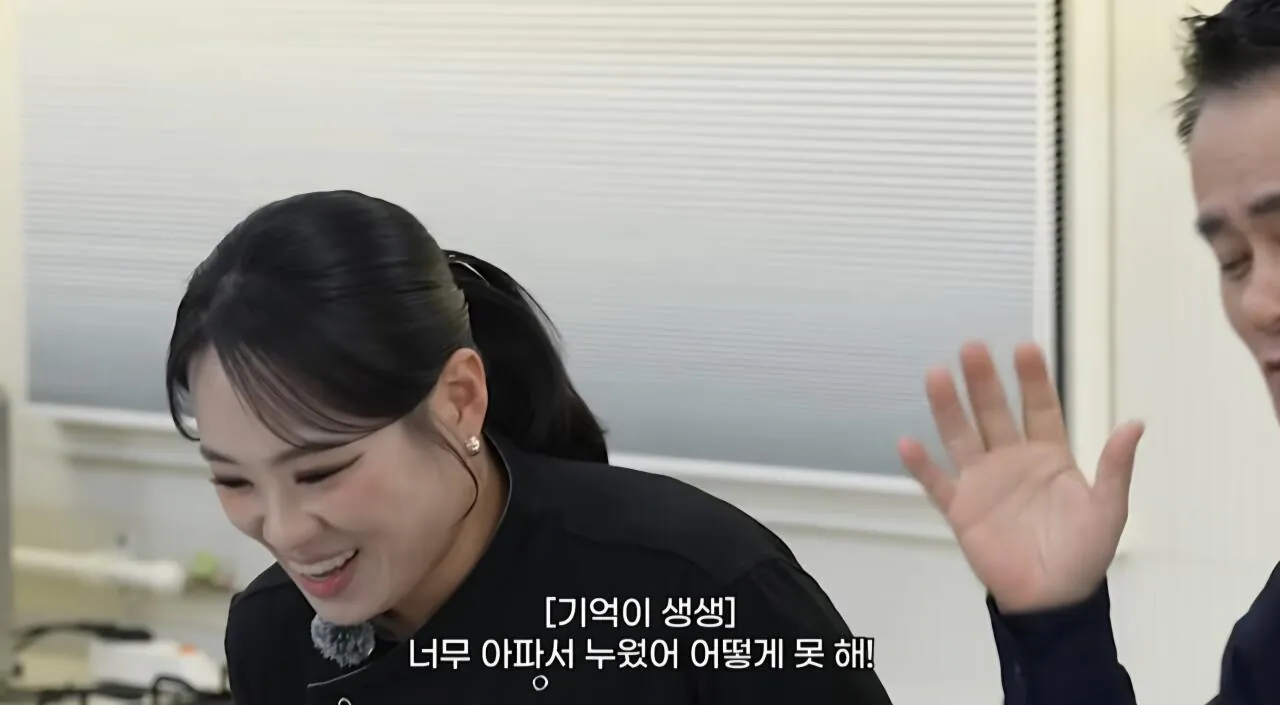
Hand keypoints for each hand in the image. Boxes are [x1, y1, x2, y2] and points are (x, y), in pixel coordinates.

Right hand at [897, 341, 1144, 613]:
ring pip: (961, 436)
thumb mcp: (1108, 509)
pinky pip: (936, 483)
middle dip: (983, 381)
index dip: (1032, 379)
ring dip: (948, 408)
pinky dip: (921, 465)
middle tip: (972, 348)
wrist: (1052, 600)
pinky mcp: (960, 508)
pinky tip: (908, 443)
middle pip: (994, 412)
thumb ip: (1115, 467)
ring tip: (936, 375)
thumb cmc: (1082, 554)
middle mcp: (1011, 460)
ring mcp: (983, 482)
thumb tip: (1135, 424)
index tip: (1025, 348)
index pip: (1039, 407)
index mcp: (1049, 455)